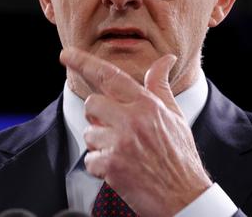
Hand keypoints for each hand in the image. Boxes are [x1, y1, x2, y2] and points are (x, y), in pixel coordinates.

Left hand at [60, 47, 211, 216]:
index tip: (66, 55)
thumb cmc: (180, 157)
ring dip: (100, 145)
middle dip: (97, 117)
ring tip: (123, 153)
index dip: (84, 62)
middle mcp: (133, 119)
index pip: (110, 76)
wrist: (185, 196)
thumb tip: (164, 60)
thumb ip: (160, 87)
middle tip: (115, 131)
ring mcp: (122, 142)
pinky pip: (89, 160)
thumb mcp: (174, 116)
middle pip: (92, 104)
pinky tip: (119, 170)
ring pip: (88, 133)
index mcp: (147, 104)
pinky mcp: (112, 166)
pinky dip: (100, 167)